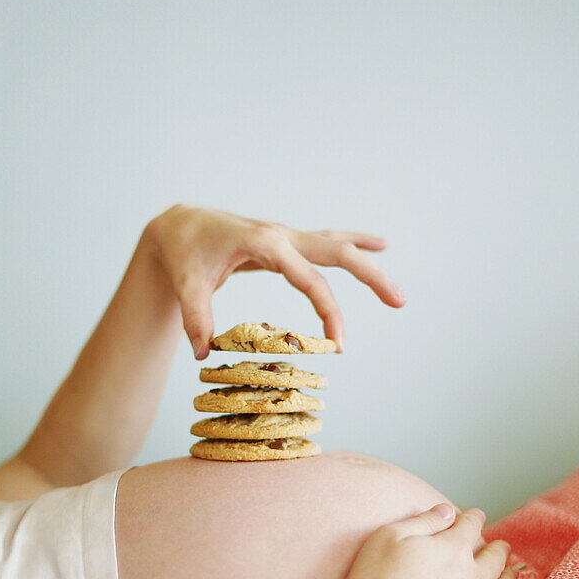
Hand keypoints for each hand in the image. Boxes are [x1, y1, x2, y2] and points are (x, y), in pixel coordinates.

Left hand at [144, 205, 404, 357]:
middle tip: (400, 302)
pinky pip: (326, 243)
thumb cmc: (183, 253)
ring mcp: (286, 236)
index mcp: (264, 243)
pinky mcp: (285, 242)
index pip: (308, 278)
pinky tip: (380, 244)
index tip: (339, 343)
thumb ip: (195, 317)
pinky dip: (354, 243)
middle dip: (371, 276)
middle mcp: (282, 235)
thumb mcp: (186, 284)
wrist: (179, 225)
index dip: (328, 310)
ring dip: (370, 263)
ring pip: (338, 245)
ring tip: (398, 291)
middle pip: (338, 252)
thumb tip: (202, 353)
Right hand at [337, 505, 519, 578]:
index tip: (475, 516)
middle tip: (501, 546)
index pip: (470, 526)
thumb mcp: (389, 537)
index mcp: (453, 549)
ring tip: (510, 572)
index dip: (472, 518)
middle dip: (498, 548)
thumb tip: (448, 510)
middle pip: (494, 558)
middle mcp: (472, 578)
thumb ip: (424, 521)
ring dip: (509, 576)